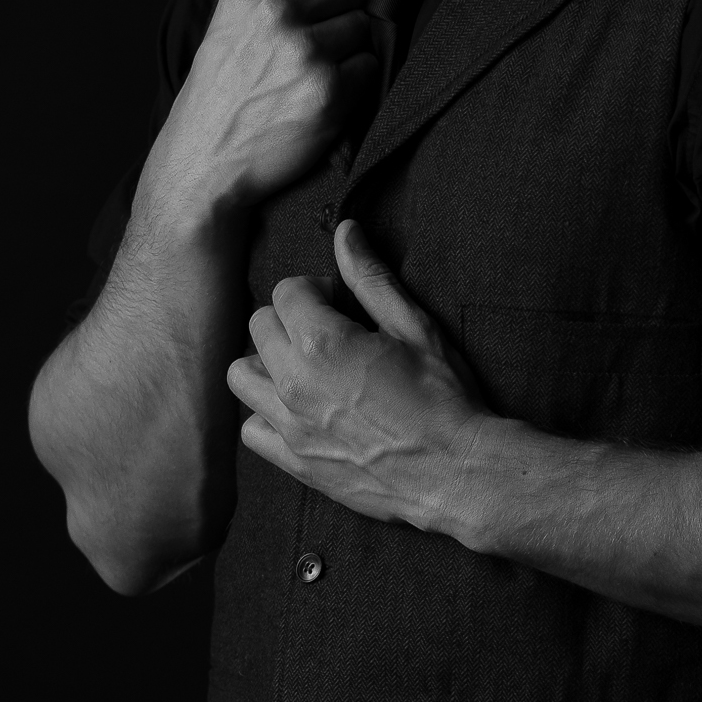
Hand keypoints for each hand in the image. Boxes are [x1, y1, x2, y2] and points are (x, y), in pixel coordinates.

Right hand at [140, 0, 378, 219]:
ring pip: (364, 27)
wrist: (204, 160)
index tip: (314, 3)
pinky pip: (369, 68)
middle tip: (311, 45)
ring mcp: (306, 50)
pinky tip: (320, 96)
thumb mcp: (231, 19)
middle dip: (340, 13)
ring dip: (348, 50)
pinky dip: (354, 84)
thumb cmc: (220, 90)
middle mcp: (278, 11)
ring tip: (310, 73)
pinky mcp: (330, 90)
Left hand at [226, 219, 487, 532]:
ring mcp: (290, 426)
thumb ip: (369, 277)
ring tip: (306, 369)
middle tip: (329, 333)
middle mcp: (294, 383)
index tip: (341, 304)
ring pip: (242, 375)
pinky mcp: (294, 462)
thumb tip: (345, 230)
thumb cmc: (443, 396)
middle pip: (260, 326)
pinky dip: (267, 415)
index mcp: (321, 342)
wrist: (458, 472)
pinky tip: (300, 411)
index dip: (316, 289)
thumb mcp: (413, 326)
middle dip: (290, 319)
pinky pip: (250, 430)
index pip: (286, 291)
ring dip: (268, 363)